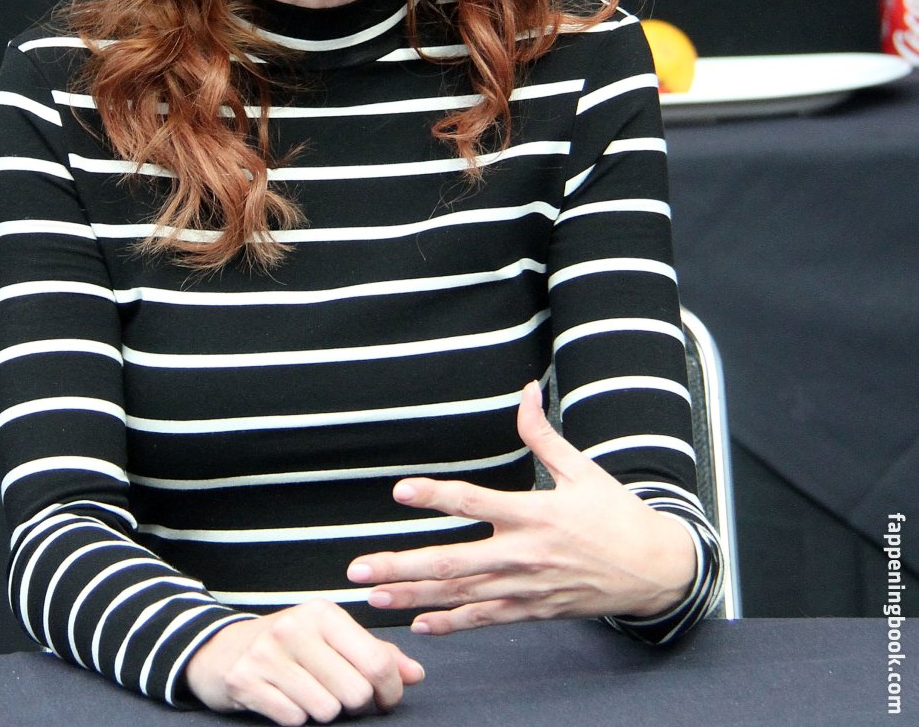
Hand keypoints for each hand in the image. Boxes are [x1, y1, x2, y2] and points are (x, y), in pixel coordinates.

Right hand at [185, 598, 424, 724]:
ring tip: (310, 695)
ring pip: (326, 709)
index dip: (390, 691)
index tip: (384, 699)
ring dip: (323, 711)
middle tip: (341, 698)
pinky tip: (285, 700)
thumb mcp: (331, 638)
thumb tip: (416, 675)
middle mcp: (296, 627)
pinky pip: (294, 719)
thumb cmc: (289, 645)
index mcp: (324, 613)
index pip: (377, 662)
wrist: (220, 648)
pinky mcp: (246, 681)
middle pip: (355, 692)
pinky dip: (295, 718)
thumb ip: (376, 654)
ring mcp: (268, 654)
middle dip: (354, 705)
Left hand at [346, 381, 696, 632]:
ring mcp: (526, 588)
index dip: (436, 496)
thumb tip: (526, 390)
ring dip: (414, 598)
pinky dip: (452, 624)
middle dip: (402, 566)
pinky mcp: (533, 611)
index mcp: (535, 513)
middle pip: (452, 562)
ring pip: (460, 596)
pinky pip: (485, 620)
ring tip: (374, 597)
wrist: (655, 570)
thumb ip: (543, 433)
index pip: (475, 502)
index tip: (400, 491)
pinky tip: (420, 625)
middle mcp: (524, 554)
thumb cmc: (617, 515)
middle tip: (360, 568)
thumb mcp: (583, 469)